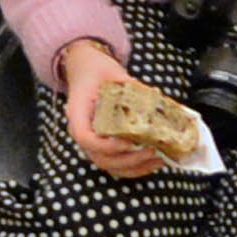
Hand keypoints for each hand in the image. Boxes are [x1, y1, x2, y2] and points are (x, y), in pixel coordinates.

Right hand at [58, 38, 165, 178]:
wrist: (85, 69)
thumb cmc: (95, 69)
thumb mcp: (110, 71)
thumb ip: (128, 84)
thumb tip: (153, 97)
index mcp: (77, 112)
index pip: (84, 137)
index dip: (106, 145)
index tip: (128, 142)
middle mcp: (81, 131)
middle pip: (99, 158)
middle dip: (129, 159)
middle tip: (152, 150)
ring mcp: (91, 141)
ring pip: (109, 165)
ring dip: (135, 166)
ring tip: (159, 158)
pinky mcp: (102, 145)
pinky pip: (116, 164)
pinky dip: (134, 167)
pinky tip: (153, 161)